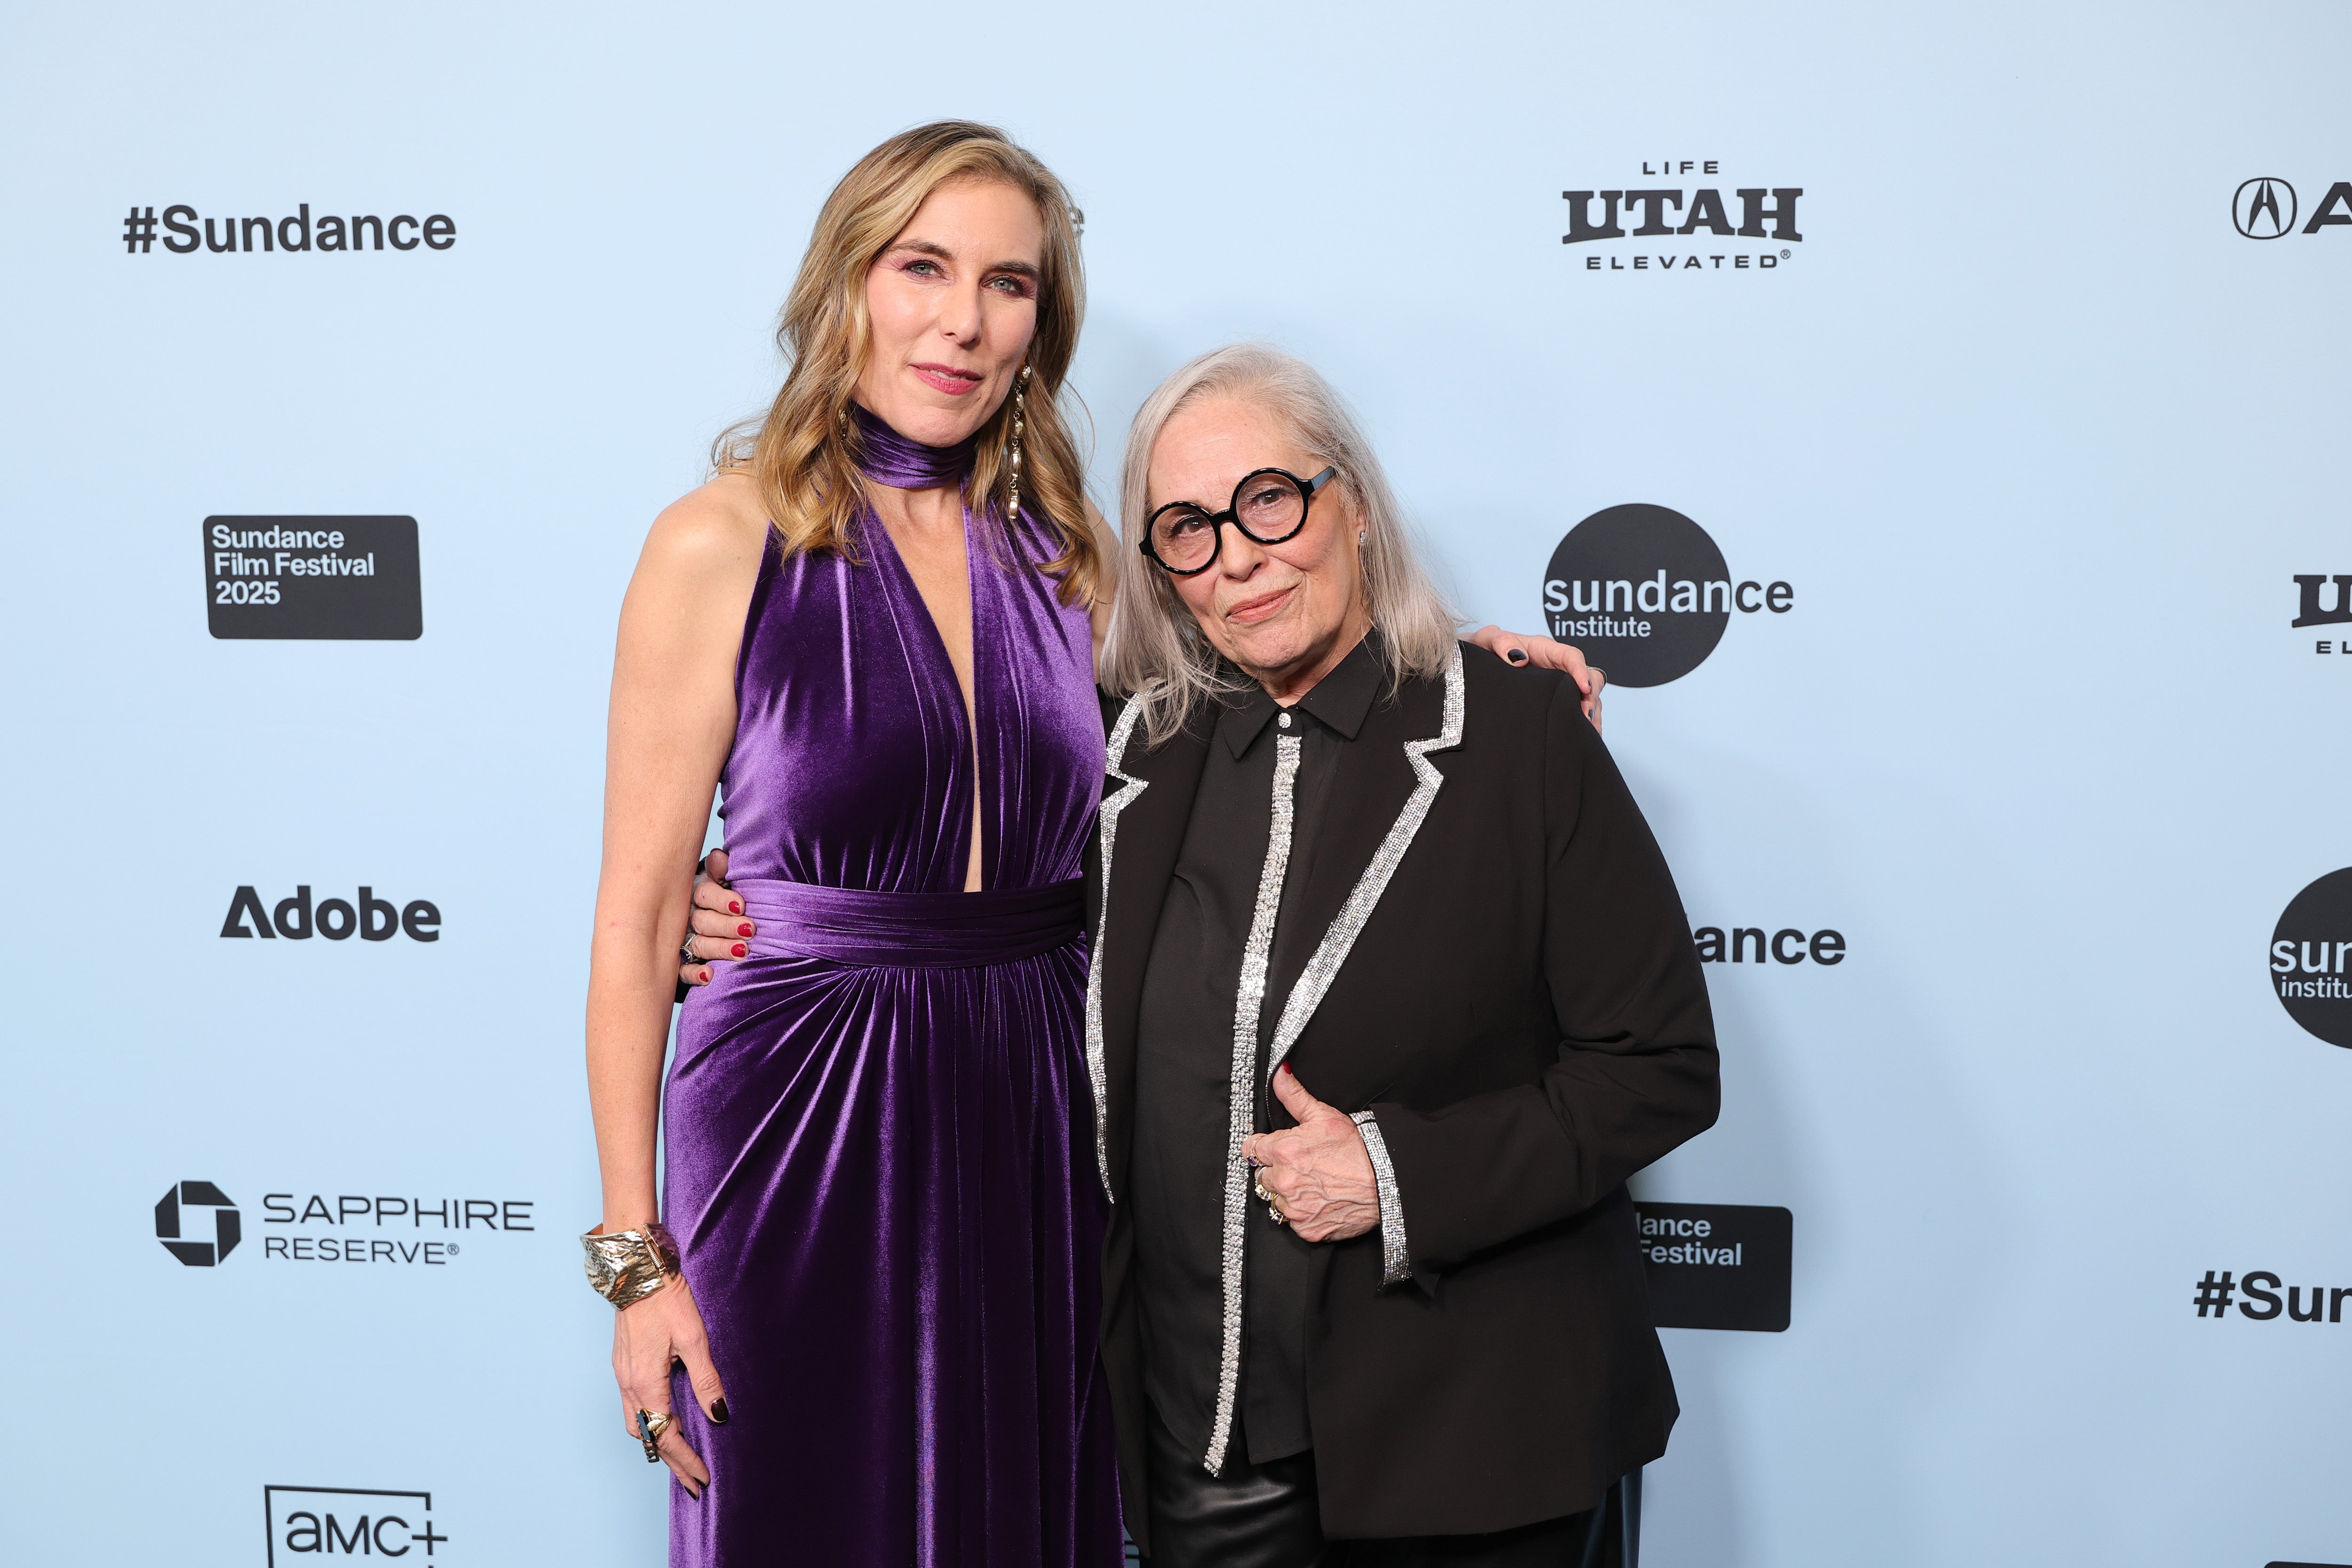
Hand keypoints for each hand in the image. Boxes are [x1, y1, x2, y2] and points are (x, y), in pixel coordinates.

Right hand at [612, 1272, 729, 1498]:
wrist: (637, 1270)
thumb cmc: (666, 1300)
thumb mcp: (694, 1340)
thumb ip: (706, 1380)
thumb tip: (718, 1414)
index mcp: (646, 1384)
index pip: (667, 1436)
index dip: (686, 1460)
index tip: (702, 1479)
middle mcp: (628, 1385)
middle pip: (649, 1437)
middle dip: (672, 1460)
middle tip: (693, 1480)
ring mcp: (622, 1374)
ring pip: (637, 1423)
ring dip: (658, 1442)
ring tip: (681, 1455)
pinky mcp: (622, 1363)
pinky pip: (634, 1406)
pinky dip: (650, 1421)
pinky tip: (665, 1418)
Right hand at [679, 849, 748, 987]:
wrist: (708, 918)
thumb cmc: (722, 894)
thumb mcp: (722, 879)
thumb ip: (721, 870)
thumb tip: (719, 857)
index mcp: (696, 892)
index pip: (704, 894)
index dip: (721, 899)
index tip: (741, 905)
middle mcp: (687, 916)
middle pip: (702, 921)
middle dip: (727, 926)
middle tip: (749, 930)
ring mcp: (682, 940)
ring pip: (698, 944)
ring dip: (719, 948)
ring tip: (741, 952)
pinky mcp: (680, 963)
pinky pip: (682, 971)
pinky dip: (693, 974)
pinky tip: (708, 976)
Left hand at [1240, 1065, 1379, 1243]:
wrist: (1385, 1181)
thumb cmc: (1357, 1148)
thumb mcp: (1324, 1115)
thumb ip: (1294, 1095)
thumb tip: (1279, 1074)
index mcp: (1283, 1151)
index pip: (1251, 1150)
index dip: (1263, 1147)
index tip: (1274, 1149)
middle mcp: (1284, 1181)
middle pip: (1263, 1176)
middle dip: (1277, 1171)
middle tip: (1303, 1167)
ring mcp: (1294, 1208)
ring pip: (1276, 1201)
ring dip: (1289, 1194)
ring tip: (1314, 1185)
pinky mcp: (1306, 1229)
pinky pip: (1293, 1223)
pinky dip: (1303, 1214)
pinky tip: (1320, 1202)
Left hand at [1466, 626, 1603, 730]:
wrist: (1468, 667)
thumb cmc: (1481, 650)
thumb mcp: (1486, 640)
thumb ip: (1501, 641)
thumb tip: (1518, 657)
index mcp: (1543, 649)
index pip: (1571, 656)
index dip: (1582, 671)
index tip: (1585, 688)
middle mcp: (1555, 667)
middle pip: (1588, 680)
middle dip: (1590, 699)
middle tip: (1585, 719)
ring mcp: (1556, 687)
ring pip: (1585, 699)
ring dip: (1589, 716)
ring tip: (1586, 735)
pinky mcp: (1552, 705)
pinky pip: (1574, 715)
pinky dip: (1580, 727)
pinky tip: (1577, 741)